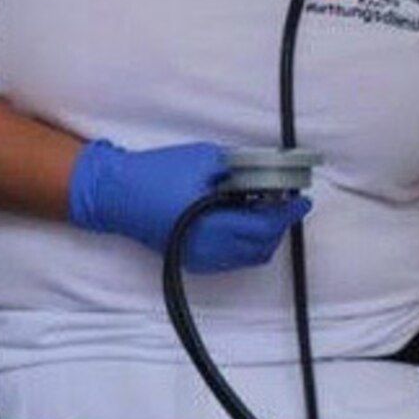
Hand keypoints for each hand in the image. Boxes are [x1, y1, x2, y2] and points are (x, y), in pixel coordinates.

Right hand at [68, 140, 307, 269]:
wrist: (115, 195)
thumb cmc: (158, 172)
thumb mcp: (206, 159)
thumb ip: (240, 169)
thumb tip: (266, 173)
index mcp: (215, 224)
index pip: (266, 226)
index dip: (289, 213)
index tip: (302, 199)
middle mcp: (210, 249)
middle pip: (262, 246)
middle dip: (279, 224)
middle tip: (286, 202)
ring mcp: (200, 258)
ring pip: (248, 256)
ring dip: (264, 235)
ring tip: (266, 209)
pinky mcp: (191, 259)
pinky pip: (231, 258)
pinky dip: (246, 242)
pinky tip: (243, 219)